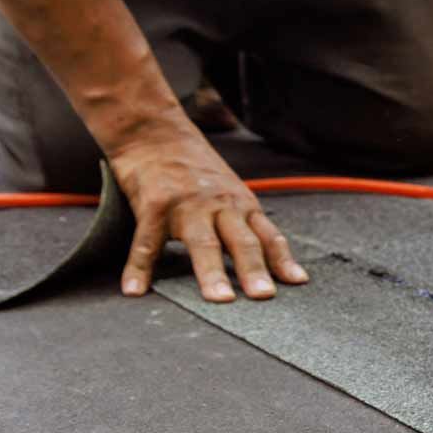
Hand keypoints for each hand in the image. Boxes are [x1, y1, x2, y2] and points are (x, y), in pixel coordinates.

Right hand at [107, 118, 307, 302]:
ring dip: (212, 272)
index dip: (283, 260)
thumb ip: (246, 222)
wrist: (154, 132)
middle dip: (254, 270)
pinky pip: (146, 242)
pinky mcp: (153, 205)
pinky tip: (134, 290)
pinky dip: (139, 268)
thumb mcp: (229, 191)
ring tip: (219, 300)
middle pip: (242, 241)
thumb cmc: (194, 168)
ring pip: (203, 243)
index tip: (298, 283)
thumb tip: (270, 259)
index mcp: (241, 205)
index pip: (268, 236)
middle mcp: (219, 206)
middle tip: (264, 296)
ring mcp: (186, 206)